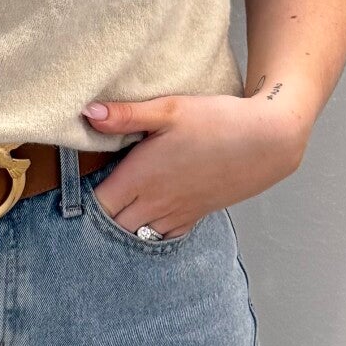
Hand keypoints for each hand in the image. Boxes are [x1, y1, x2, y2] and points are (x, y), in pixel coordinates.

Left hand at [80, 85, 316, 235]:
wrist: (267, 140)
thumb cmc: (217, 121)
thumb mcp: (169, 109)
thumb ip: (125, 115)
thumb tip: (87, 113)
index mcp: (140, 178)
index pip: (98, 205)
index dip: (84, 202)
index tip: (78, 189)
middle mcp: (155, 202)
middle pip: (114, 226)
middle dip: (101, 218)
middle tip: (93, 202)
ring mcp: (177, 213)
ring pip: (138, 235)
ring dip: (124, 227)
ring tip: (117, 212)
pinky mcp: (196, 215)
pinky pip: (164, 236)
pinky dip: (151, 232)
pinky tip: (149, 217)